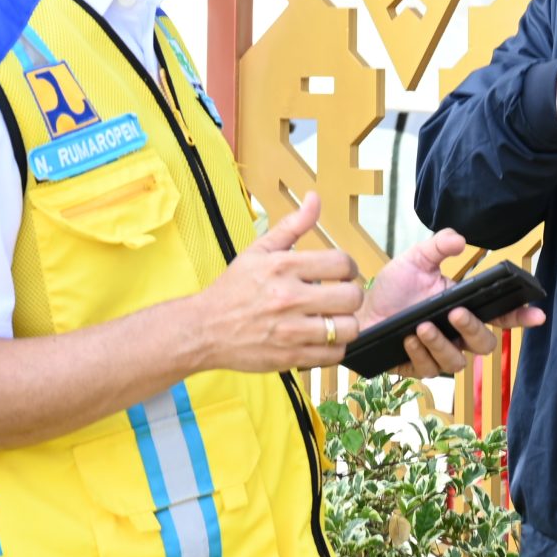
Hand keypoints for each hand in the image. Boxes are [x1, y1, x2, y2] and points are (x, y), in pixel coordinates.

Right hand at [190, 193, 363, 373]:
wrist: (204, 328)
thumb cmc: (233, 289)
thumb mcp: (259, 250)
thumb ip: (293, 225)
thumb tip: (315, 199)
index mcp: (283, 267)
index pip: (342, 263)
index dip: (350, 268)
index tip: (343, 274)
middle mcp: (289, 298)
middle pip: (352, 297)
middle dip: (351, 296)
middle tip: (340, 297)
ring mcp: (290, 331)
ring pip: (347, 329)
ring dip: (345, 324)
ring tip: (333, 320)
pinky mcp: (290, 357)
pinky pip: (333, 355)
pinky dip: (334, 348)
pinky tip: (322, 339)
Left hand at [364, 228, 547, 378]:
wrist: (359, 310)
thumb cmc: (393, 288)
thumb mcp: (416, 260)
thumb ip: (439, 246)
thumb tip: (461, 240)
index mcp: (463, 307)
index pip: (500, 315)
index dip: (522, 317)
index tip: (537, 314)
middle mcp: (455, 334)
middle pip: (485, 344)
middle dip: (474, 330)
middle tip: (456, 313)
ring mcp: (438, 353)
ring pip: (458, 362)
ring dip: (442, 344)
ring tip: (422, 327)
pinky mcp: (417, 367)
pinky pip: (429, 369)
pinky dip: (420, 353)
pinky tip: (408, 338)